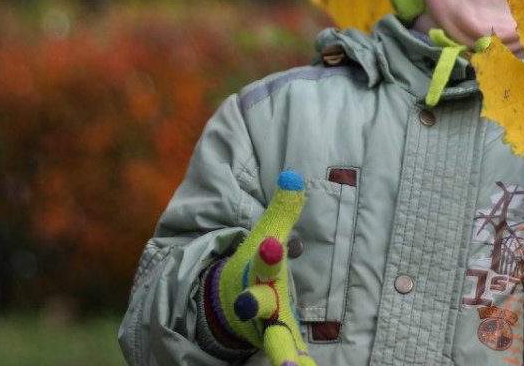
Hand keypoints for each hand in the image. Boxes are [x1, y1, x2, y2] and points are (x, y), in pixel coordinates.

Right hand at [218, 170, 315, 365]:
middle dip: (253, 304)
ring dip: (283, 355)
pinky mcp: (278, 343)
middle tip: (247, 306)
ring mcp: (266, 326)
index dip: (268, 252)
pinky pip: (290, 355)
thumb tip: (294, 176)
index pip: (264, 260)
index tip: (273, 246)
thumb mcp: (268, 236)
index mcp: (258, 271)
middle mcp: (258, 300)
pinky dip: (297, 365)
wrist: (226, 303)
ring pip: (274, 341)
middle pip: (256, 302)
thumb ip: (283, 210)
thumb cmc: (255, 265)